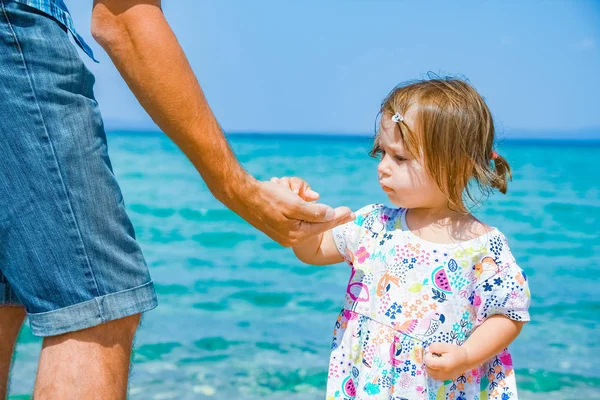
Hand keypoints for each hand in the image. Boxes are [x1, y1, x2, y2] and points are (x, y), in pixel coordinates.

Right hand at [239, 178, 353, 246]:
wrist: (241, 195)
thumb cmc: (268, 197)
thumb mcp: (294, 204)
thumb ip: (314, 213)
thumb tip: (330, 216)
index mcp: (295, 235)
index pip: (323, 225)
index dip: (338, 217)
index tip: (352, 213)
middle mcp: (290, 237)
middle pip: (314, 221)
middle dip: (321, 209)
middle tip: (347, 212)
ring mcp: (283, 232)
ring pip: (303, 214)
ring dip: (299, 197)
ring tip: (287, 187)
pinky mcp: (277, 224)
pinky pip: (293, 213)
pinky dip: (293, 200)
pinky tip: (285, 190)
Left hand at [423, 342, 470, 380]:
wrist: (466, 360)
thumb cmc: (456, 352)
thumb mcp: (446, 346)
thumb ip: (435, 347)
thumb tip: (427, 350)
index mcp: (443, 365)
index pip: (428, 362)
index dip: (427, 356)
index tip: (432, 352)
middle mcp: (442, 374)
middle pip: (427, 367)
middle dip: (428, 360)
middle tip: (435, 355)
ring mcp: (443, 378)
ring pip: (429, 372)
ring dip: (430, 365)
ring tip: (437, 360)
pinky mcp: (443, 379)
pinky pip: (433, 375)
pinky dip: (432, 370)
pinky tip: (438, 365)